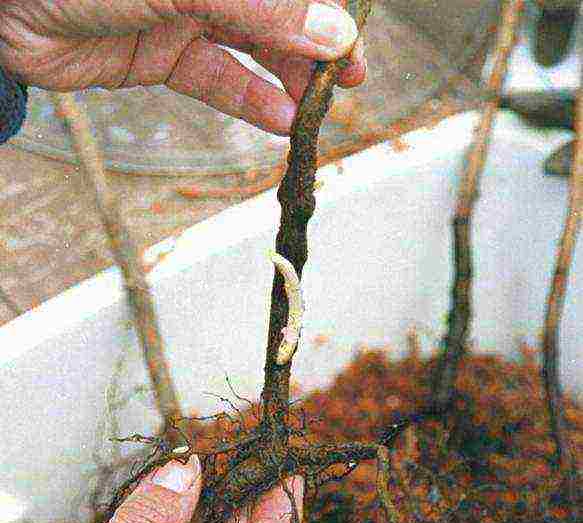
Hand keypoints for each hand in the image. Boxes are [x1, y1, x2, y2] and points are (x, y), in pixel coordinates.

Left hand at [0, 0, 365, 134]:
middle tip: (347, 82)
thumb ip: (262, 9)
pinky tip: (278, 119)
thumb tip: (333, 33)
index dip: (323, 11)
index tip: (352, 43)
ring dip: (286, 79)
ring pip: (250, 48)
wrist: (0, 8)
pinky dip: (247, 100)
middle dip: (314, 48)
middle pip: (275, 12)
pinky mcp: (159, 54)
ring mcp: (181, 12)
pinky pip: (215, 79)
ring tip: (315, 110)